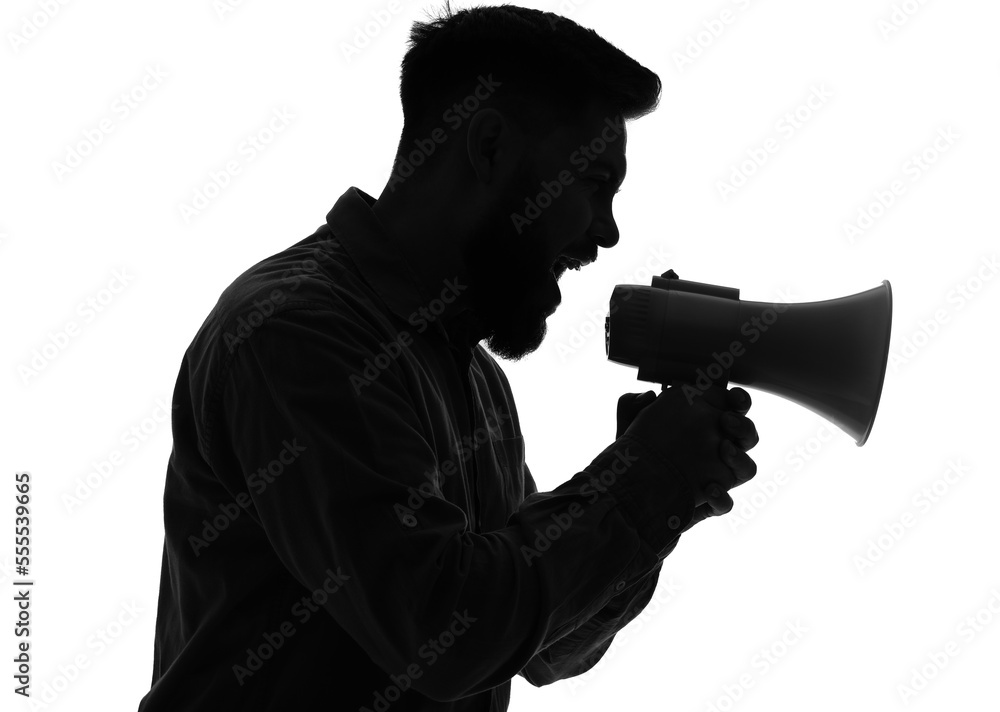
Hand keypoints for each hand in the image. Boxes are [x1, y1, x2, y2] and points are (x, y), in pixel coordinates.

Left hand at [618, 384, 757, 528]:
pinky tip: (709, 489)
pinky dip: (721, 497)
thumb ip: (630, 405)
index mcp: (703, 425)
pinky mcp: (707, 503)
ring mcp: (715, 477)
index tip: (733, 398)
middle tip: (725, 421)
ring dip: (740, 458)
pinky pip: (726, 503)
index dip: (739, 401)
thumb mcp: (626, 426)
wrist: (624, 495)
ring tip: (723, 450)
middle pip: (747, 436)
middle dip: (743, 426)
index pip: (732, 408)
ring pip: (746, 469)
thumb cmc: (633, 455)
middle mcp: (716, 450)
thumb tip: (646, 395)